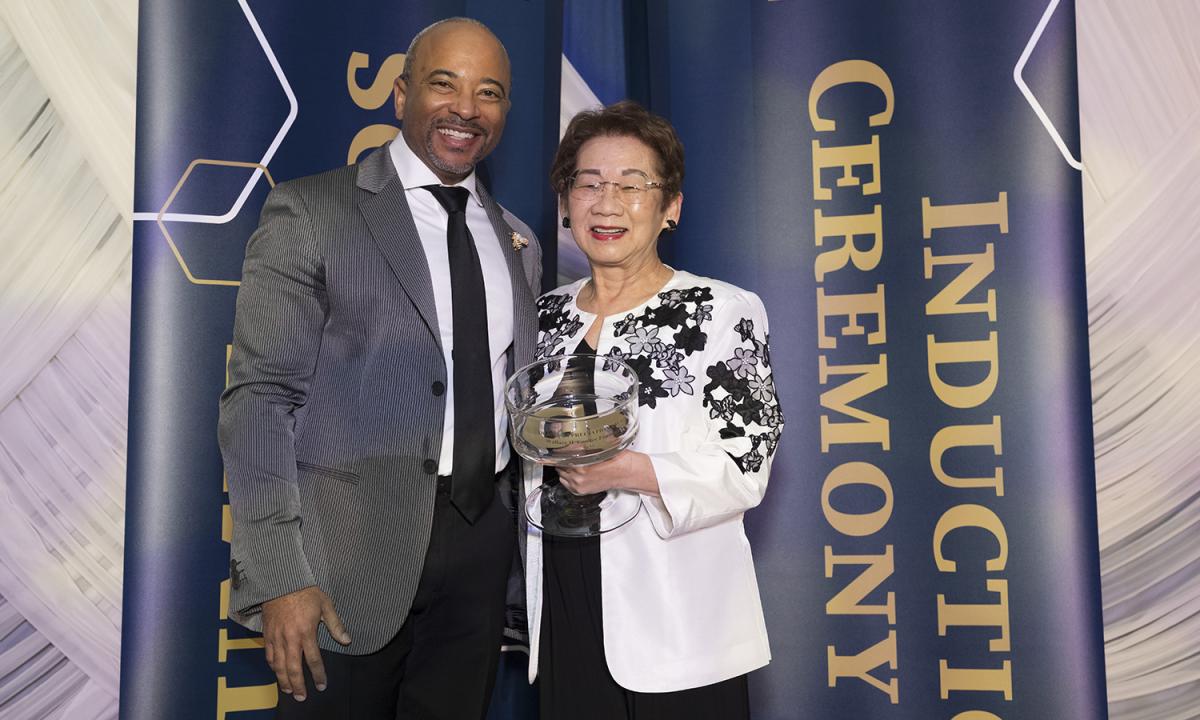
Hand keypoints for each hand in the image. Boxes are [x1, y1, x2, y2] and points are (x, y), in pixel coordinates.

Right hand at [262, 586, 350, 700]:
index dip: (318, 675)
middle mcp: (290, 638)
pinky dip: (272, 666)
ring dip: (283, 680)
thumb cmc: (306, 591)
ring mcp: (276, 637)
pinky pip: (268, 655)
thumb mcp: (326, 605)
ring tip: (289, 690)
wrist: (281, 580)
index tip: (322, 685)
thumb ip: (336, 625)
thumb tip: (347, 641)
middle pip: (293, 668)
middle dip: (298, 684)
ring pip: (278, 665)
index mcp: (306, 632)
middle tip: (302, 697)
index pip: (313, 660)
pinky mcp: (267, 634)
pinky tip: (277, 672)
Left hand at [556, 450, 658, 496]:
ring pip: (561, 473)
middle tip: (567, 451)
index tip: (561, 444)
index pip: (562, 454)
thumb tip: (574, 439)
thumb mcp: (602, 445)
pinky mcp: (581, 490)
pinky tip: (573, 470)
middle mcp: (579, 476)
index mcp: (583, 464)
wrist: (628, 473)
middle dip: (564, 457)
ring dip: (564, 466)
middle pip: (560, 464)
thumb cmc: (619, 460)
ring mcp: (579, 485)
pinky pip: (565, 483)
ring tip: (571, 460)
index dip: (562, 448)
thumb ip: (586, 443)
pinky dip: (566, 476)